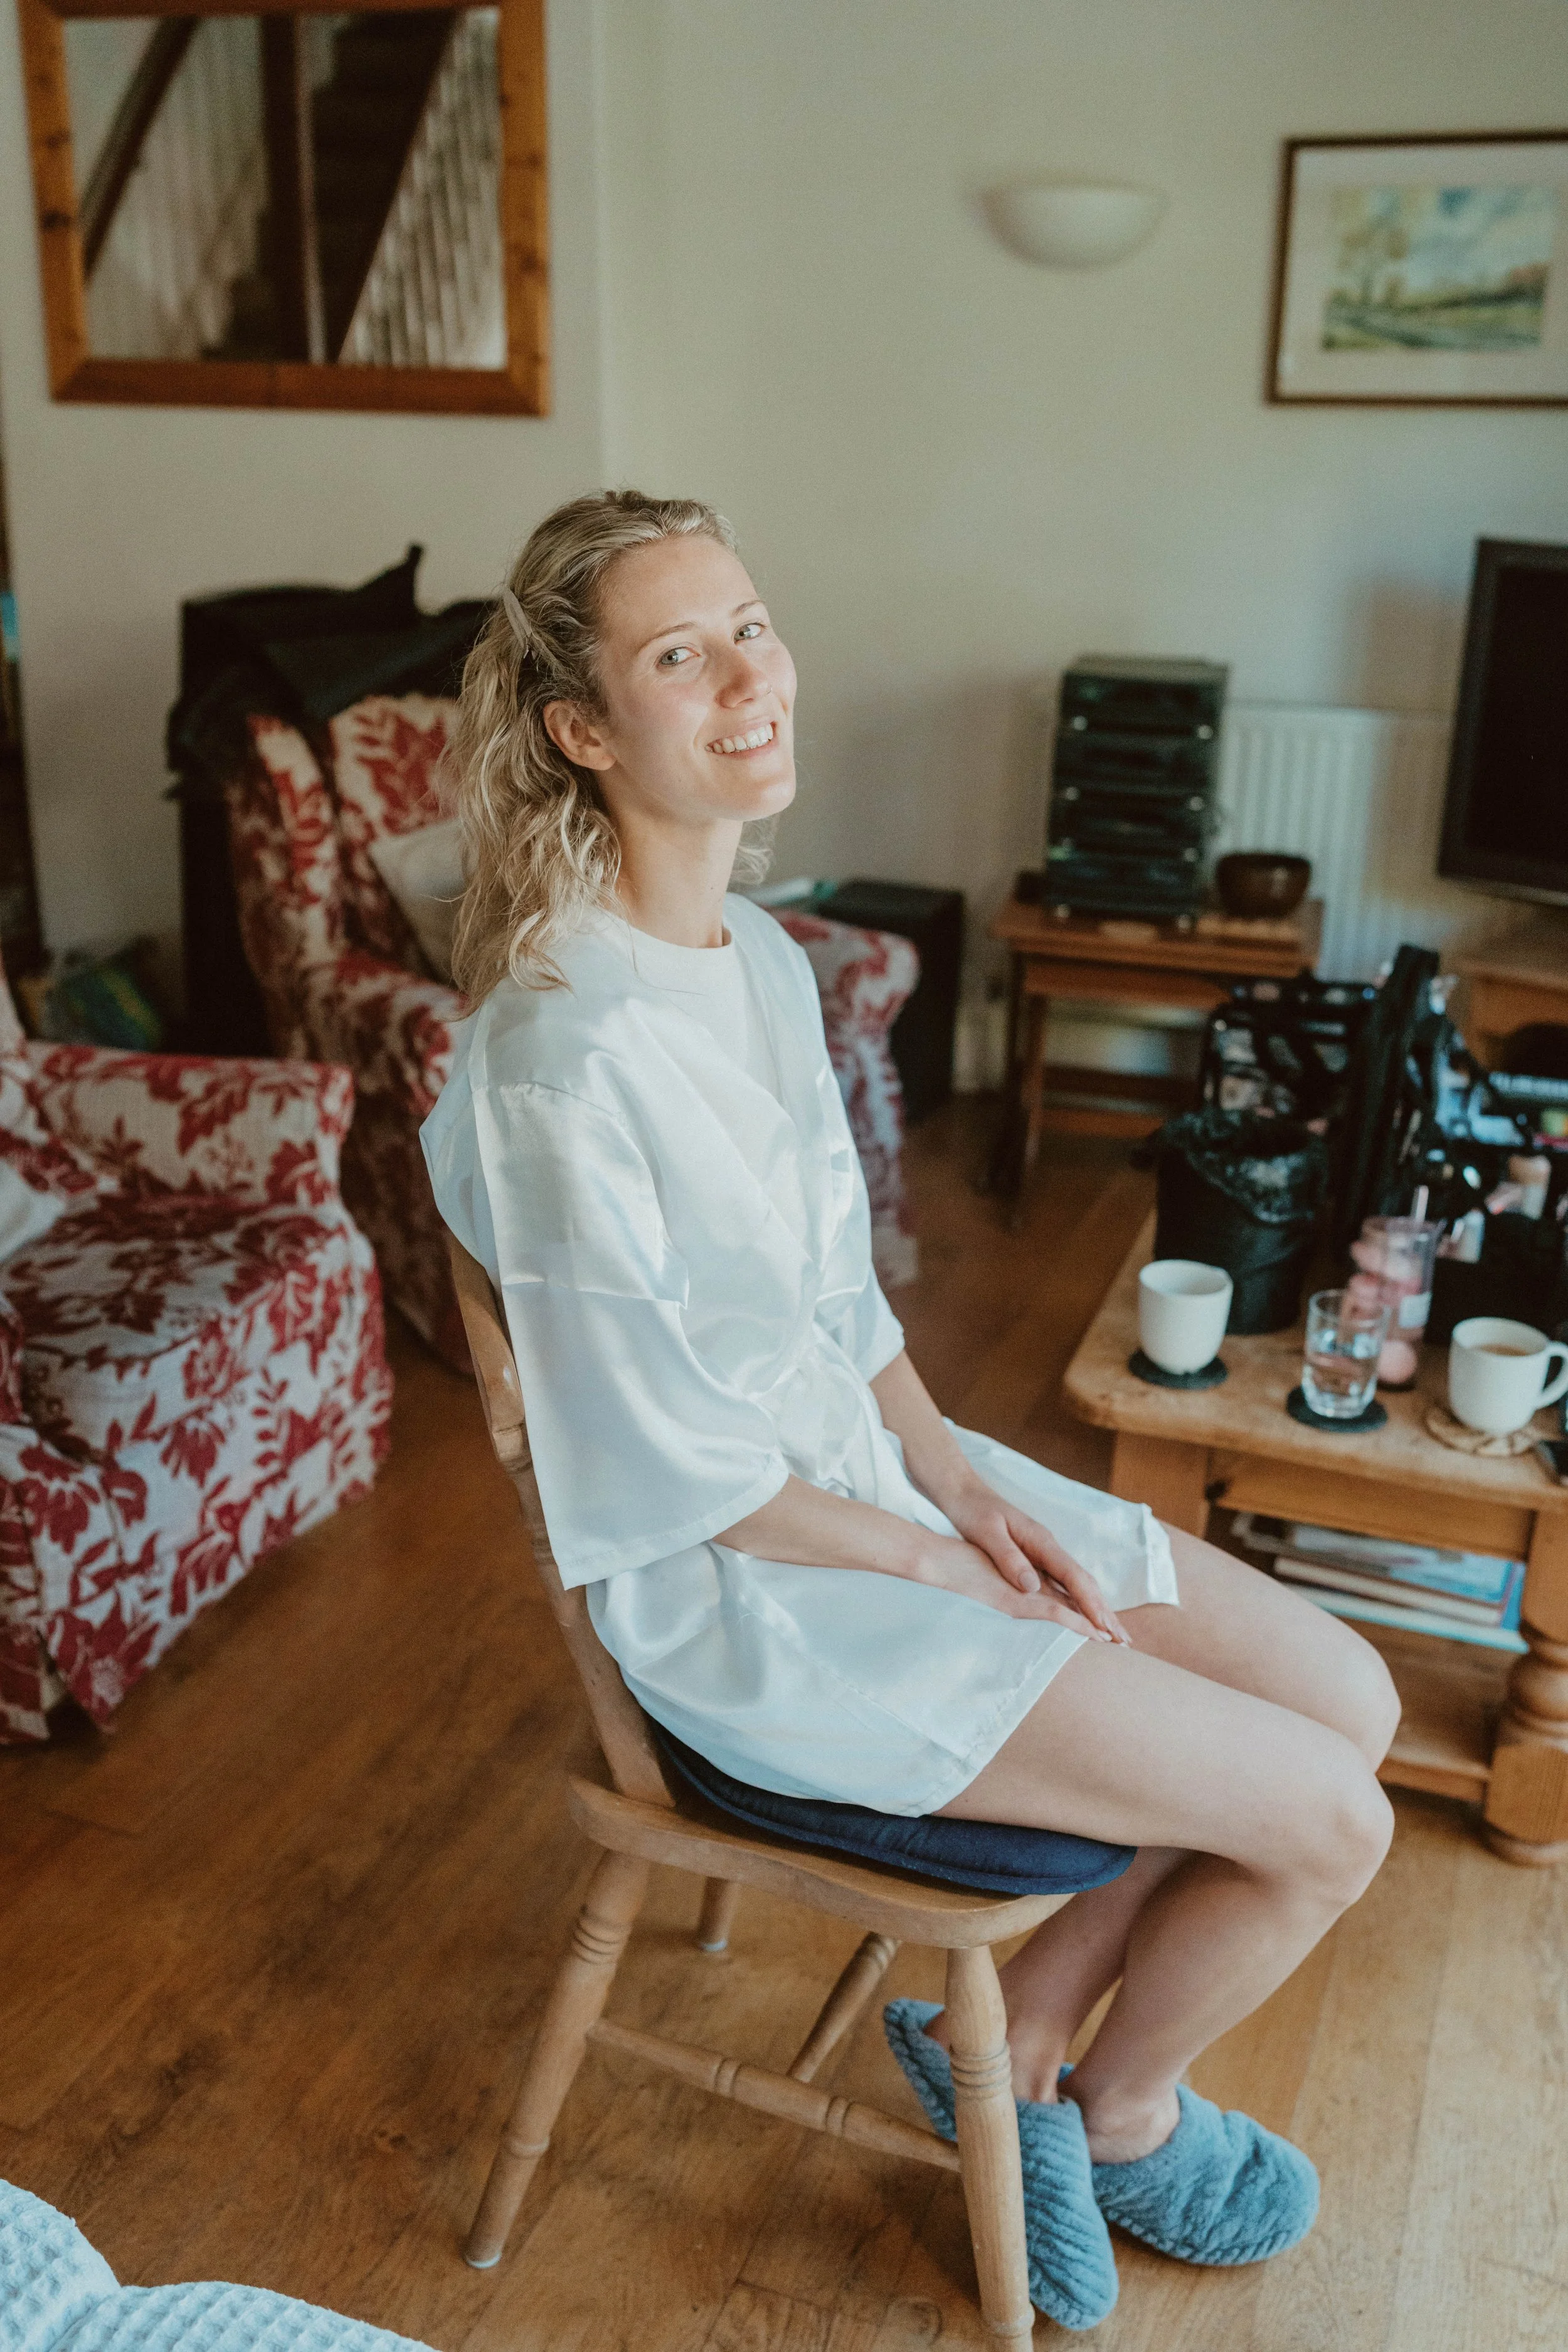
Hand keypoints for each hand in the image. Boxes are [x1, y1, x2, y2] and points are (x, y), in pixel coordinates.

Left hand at [906, 1531, 1107, 1632]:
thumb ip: (1010, 1559)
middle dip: (1104, 1610)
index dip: (1091, 1604)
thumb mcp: (987, 1534)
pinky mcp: (1035, 1556)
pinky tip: (1083, 1615)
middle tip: (1124, 1639)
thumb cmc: (974, 1512)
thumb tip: (1032, 1587)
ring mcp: (1044, 1552)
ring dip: (1096, 1608)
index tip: (1105, 1627)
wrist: (964, 1493)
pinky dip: (1077, 1601)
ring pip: (1077, 1584)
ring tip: (1113, 1633)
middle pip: (1084, 1582)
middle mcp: (1048, 1547)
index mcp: (1041, 1541)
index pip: (1074, 1577)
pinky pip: (1063, 1583)